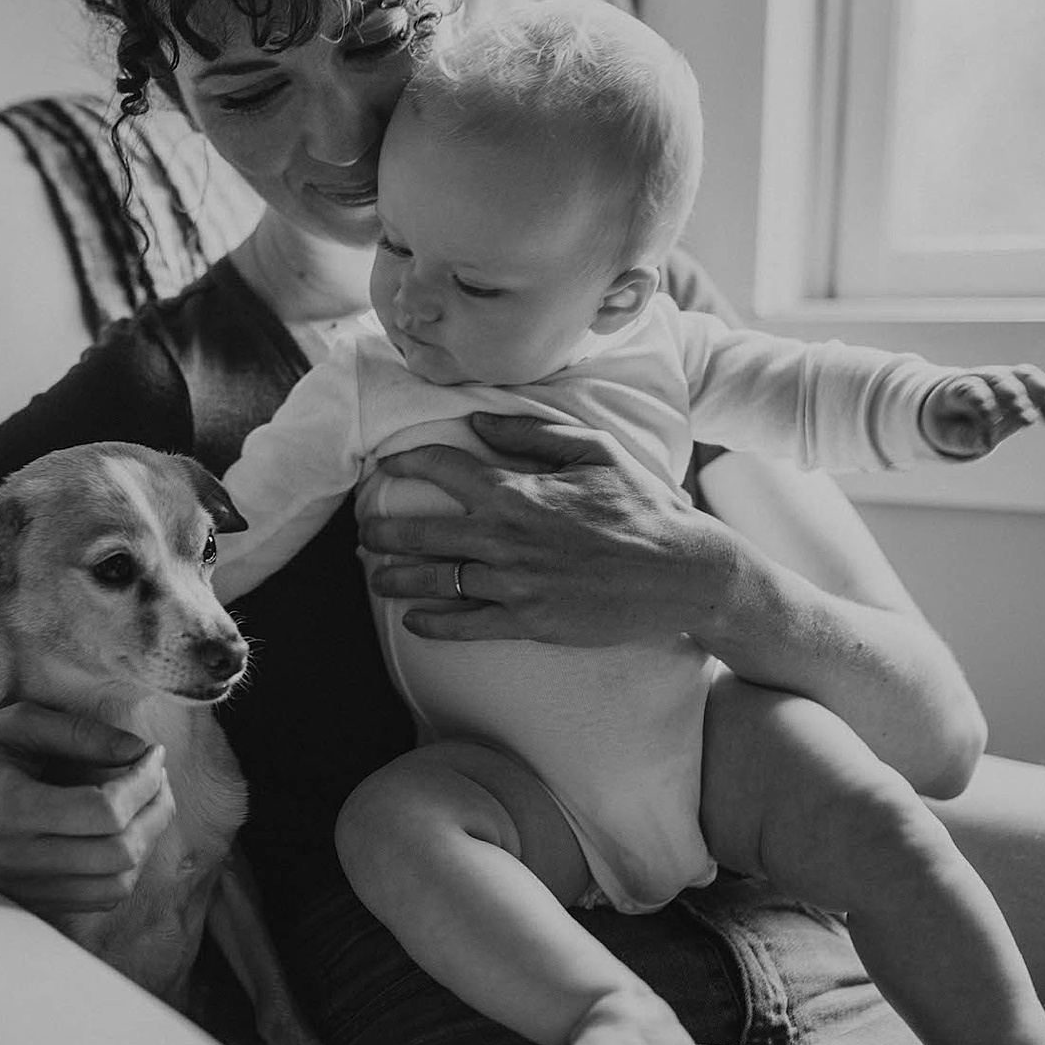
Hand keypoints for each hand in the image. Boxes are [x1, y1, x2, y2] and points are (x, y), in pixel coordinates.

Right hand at [0, 702, 172, 914]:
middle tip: (157, 777)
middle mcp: (21, 860)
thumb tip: (140, 749)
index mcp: (13, 810)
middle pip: (120, 853)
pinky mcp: (34, 901)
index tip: (151, 752)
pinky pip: (100, 898)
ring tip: (145, 802)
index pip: (104, 811)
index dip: (142, 781)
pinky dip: (125, 866)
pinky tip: (121, 830)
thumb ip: (81, 733)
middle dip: (155, 810)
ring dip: (146, 841)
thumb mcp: (17, 724)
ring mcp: (27, 888)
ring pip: (118, 884)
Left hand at [359, 413, 735, 645]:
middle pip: (421, 533)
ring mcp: (515, 583)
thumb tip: (477, 419)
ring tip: (374, 577)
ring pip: (435, 581)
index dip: (406, 465)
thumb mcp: (595, 451)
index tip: (383, 468)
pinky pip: (466, 625)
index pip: (442, 469)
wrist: (682, 572)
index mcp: (518, 491)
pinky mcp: (529, 621)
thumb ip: (530, 434)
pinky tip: (414, 621)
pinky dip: (434, 623)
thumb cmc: (642, 505)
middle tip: (362, 531)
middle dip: (381, 532)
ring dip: (395, 579)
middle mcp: (506, 537)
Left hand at [920, 365, 1044, 458]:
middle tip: (1028, 421)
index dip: (984, 411)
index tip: (990, 440)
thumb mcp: (954, 435)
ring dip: (1044, 396)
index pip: (972, 392)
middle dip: (1016, 398)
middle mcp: (984, 376)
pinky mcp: (1026, 382)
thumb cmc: (953, 425)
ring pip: (1028, 375)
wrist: (954, 409)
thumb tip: (991, 441)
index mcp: (959, 387)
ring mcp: (1006, 376)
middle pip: (1001, 378)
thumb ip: (972, 437)